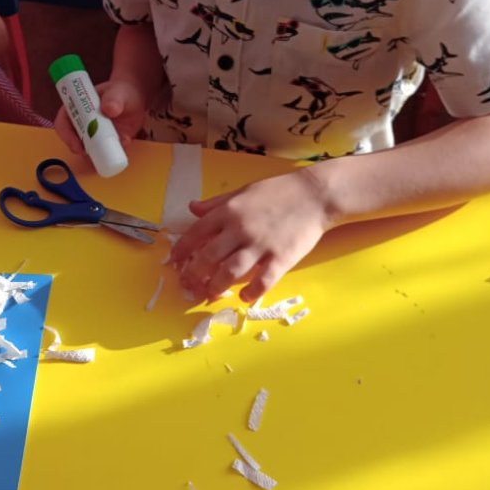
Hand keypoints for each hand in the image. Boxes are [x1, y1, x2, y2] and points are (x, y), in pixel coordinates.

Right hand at [53, 79, 146, 154]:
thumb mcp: (118, 92)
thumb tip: (109, 109)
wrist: (135, 100)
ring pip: (87, 150)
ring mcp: (93, 135)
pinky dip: (109, 156)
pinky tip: (123, 145)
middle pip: (72, 139)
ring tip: (107, 154)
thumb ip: (114, 99)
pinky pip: (103, 154)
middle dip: (79, 149)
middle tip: (90, 156)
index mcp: (77, 107)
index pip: (63, 121)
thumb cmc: (122, 92)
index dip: (66, 134)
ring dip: (94, 155)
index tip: (77, 144)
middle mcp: (82, 123)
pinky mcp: (105, 144)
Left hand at [171, 171, 331, 303]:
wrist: (314, 195)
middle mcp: (239, 228)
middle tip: (190, 285)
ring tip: (212, 293)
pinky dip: (251, 293)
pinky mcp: (281, 258)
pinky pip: (262, 281)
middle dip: (194, 274)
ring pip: (230, 272)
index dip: (181, 251)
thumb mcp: (243, 192)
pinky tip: (245, 297)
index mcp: (228, 211)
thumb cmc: (278, 192)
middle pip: (208, 257)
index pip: (196, 234)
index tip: (174, 263)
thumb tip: (192, 208)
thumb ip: (217, 203)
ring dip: (217, 286)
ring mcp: (260, 244)